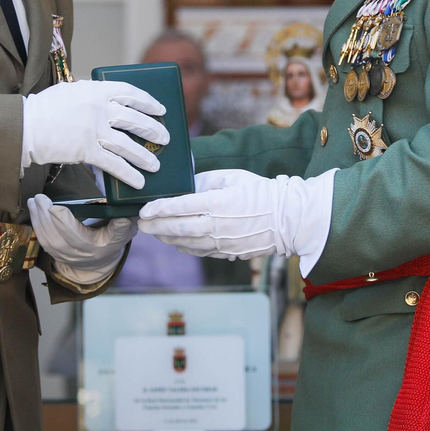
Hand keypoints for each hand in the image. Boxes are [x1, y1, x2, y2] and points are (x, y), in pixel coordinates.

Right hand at [20, 80, 168, 189]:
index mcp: (96, 90)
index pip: (131, 93)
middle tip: (165, 139)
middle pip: (135, 120)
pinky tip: (139, 181)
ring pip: (129, 145)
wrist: (25, 126)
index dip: (149, 102)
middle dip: (154, 130)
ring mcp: (94, 129)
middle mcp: (99, 108)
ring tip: (156, 165)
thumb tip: (110, 101)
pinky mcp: (86, 150)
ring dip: (145, 156)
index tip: (160, 110)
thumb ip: (91, 95)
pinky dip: (129, 173)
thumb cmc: (45, 109)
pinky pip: (114, 164)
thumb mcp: (70, 91)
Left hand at [27, 193, 134, 276]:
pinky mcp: (58, 256)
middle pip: (61, 238)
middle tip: (40, 198)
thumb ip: (123, 220)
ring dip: (39, 220)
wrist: (102, 260)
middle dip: (48, 217)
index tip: (56, 208)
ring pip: (50, 240)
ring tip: (34, 202)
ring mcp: (69, 257)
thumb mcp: (125, 229)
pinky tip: (34, 212)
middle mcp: (83, 255)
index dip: (67, 222)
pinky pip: (44, 243)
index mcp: (100, 246)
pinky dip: (37, 227)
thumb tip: (124, 208)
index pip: (82, 236)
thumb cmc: (113, 238)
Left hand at [139, 168, 334, 264]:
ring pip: (186, 244)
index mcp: (217, 203)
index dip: (158, 209)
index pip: (179, 207)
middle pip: (177, 229)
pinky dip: (184, 247)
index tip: (144, 210)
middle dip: (155, 227)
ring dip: (167, 238)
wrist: (288, 219)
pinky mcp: (227, 253)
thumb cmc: (260, 192)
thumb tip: (183, 187)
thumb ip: (205, 181)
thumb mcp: (232, 177)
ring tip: (155, 232)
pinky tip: (176, 241)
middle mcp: (216, 226)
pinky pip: (200, 252)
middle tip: (141, 224)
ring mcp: (222, 243)